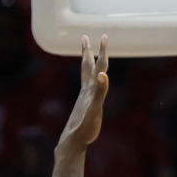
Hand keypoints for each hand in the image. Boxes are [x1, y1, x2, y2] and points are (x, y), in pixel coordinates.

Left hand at [58, 35, 109, 153]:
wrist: (72, 140)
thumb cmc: (85, 127)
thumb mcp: (95, 109)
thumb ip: (100, 91)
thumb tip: (104, 74)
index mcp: (91, 89)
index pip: (98, 66)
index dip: (102, 51)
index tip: (104, 35)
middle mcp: (86, 90)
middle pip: (87, 66)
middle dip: (88, 51)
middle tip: (85, 37)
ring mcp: (84, 97)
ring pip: (85, 76)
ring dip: (86, 63)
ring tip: (86, 55)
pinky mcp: (84, 106)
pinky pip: (86, 87)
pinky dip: (89, 80)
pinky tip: (89, 82)